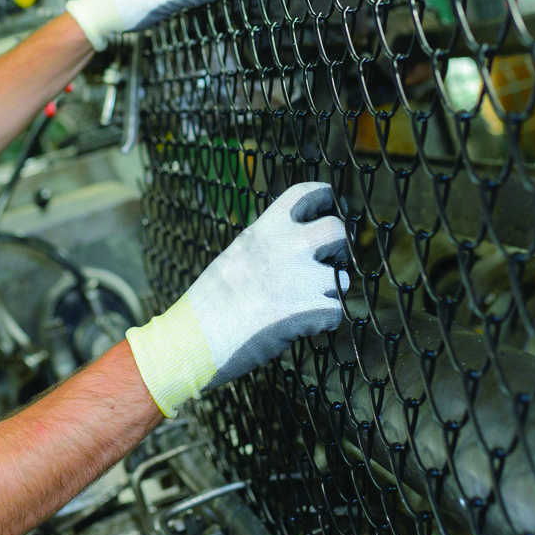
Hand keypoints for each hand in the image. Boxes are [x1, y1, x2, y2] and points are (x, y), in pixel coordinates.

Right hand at [125, 183, 348, 415]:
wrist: (193, 340)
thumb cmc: (210, 305)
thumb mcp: (237, 257)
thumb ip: (268, 246)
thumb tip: (300, 245)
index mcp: (263, 230)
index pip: (305, 194)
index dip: (325, 197)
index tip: (331, 206)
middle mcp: (284, 247)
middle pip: (337, 231)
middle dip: (339, 248)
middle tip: (330, 262)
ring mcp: (297, 278)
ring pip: (342, 278)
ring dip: (330, 292)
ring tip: (305, 304)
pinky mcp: (305, 311)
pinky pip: (335, 312)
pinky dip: (323, 323)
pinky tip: (303, 327)